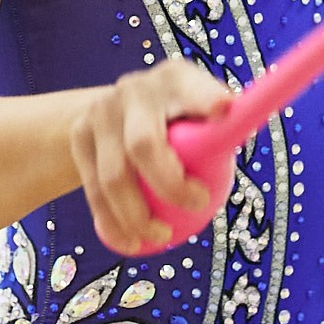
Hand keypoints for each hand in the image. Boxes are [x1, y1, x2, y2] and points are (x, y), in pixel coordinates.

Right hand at [70, 59, 231, 255]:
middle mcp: (134, 91)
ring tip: (162, 237)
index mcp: (175, 80)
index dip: (205, 98)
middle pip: (144, 144)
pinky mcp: (79, 139)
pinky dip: (113, 225)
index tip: (224, 110)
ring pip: (113, 178)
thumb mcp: (199, 111)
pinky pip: (94, 192)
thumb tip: (243, 140)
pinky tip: (131, 244)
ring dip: (138, 218)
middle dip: (169, 185)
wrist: (114, 108)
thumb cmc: (176, 117)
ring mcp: (101, 114)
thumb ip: (221, 131)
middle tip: (199, 205)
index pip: (191, 88)